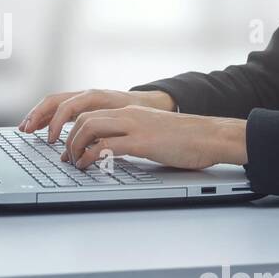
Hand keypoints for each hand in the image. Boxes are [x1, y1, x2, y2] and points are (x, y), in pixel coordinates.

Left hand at [61, 105, 248, 169]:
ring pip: (90, 127)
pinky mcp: (142, 142)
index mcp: (130, 112)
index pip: (91, 113)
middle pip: (84, 119)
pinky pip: (107, 145)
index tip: (68, 148)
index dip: (73, 131)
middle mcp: (128, 115)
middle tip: (67, 157)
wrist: (211, 136)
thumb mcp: (152, 133)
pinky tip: (89, 165)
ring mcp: (135, 126)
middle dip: (69, 139)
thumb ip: (131, 137)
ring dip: (76, 146)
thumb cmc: (186, 139)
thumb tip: (112, 151)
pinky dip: (91, 156)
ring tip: (75, 162)